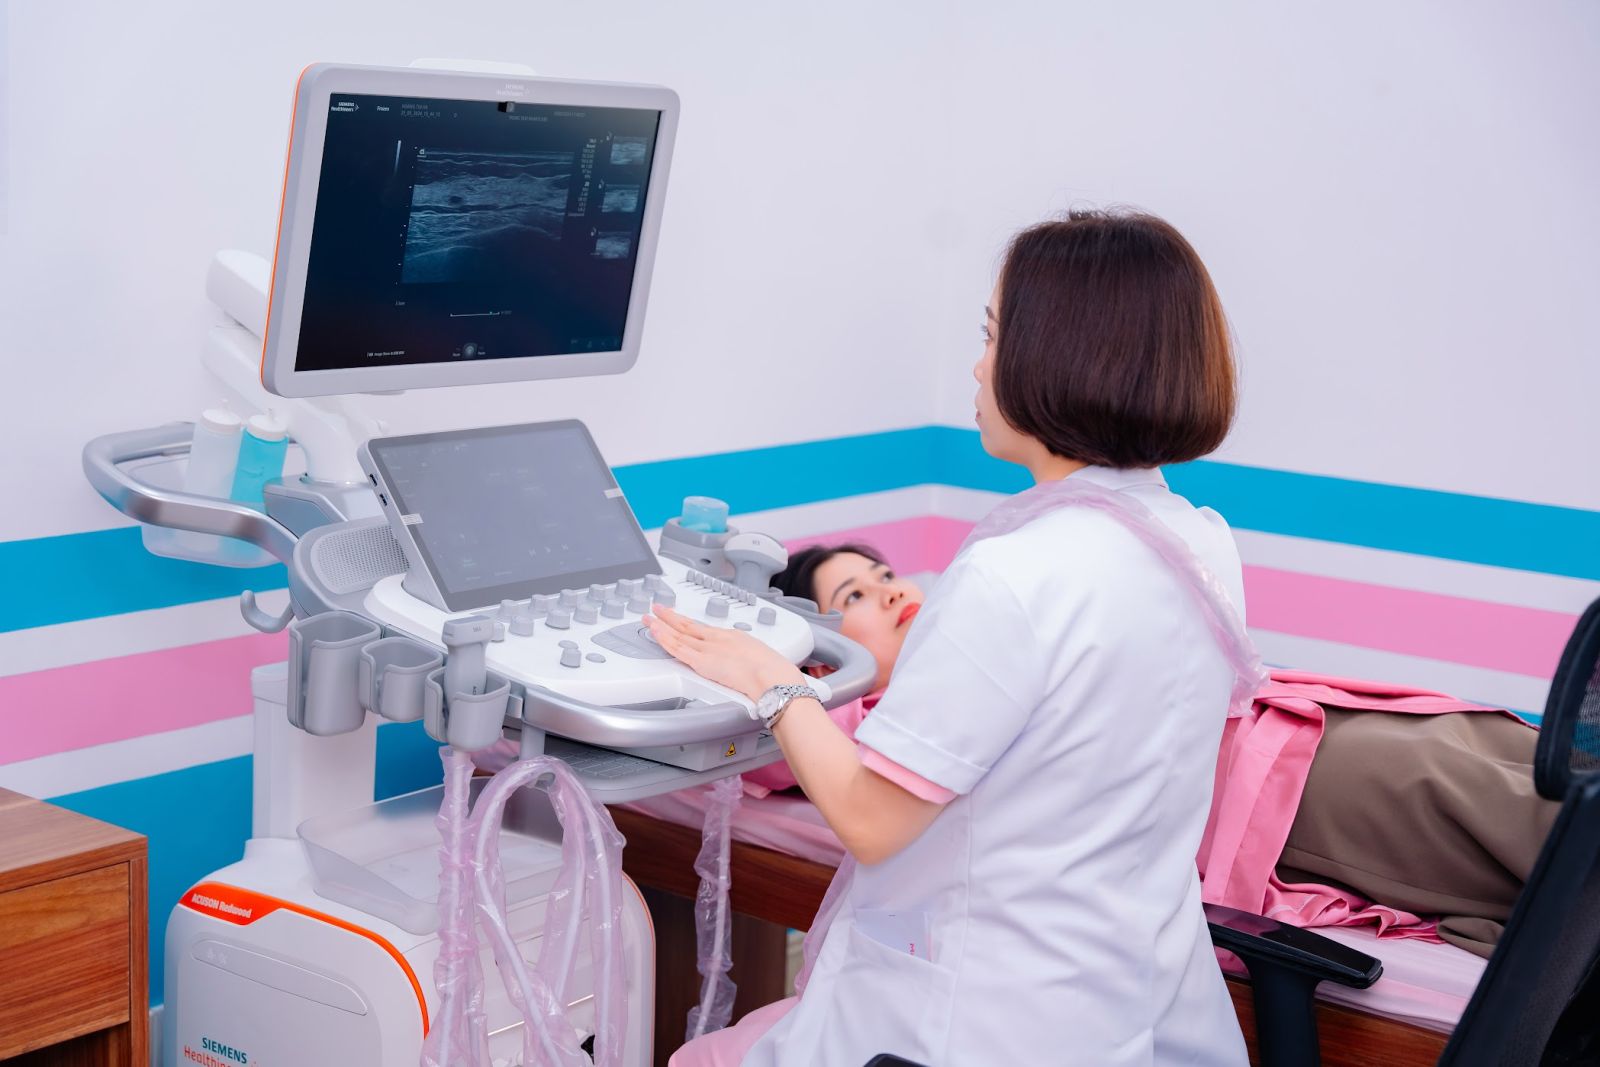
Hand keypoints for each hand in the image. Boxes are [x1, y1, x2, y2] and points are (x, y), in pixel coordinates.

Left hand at [644, 605, 805, 701]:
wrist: (771, 675)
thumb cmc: (771, 669)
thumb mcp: (758, 657)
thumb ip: (745, 659)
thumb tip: (745, 665)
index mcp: (731, 636)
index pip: (702, 628)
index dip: (688, 622)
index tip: (679, 618)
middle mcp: (717, 639)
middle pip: (687, 625)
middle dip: (670, 617)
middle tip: (657, 608)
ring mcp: (708, 649)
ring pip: (678, 635)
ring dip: (661, 625)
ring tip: (648, 618)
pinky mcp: (701, 662)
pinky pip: (677, 649)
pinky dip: (663, 639)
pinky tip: (654, 632)